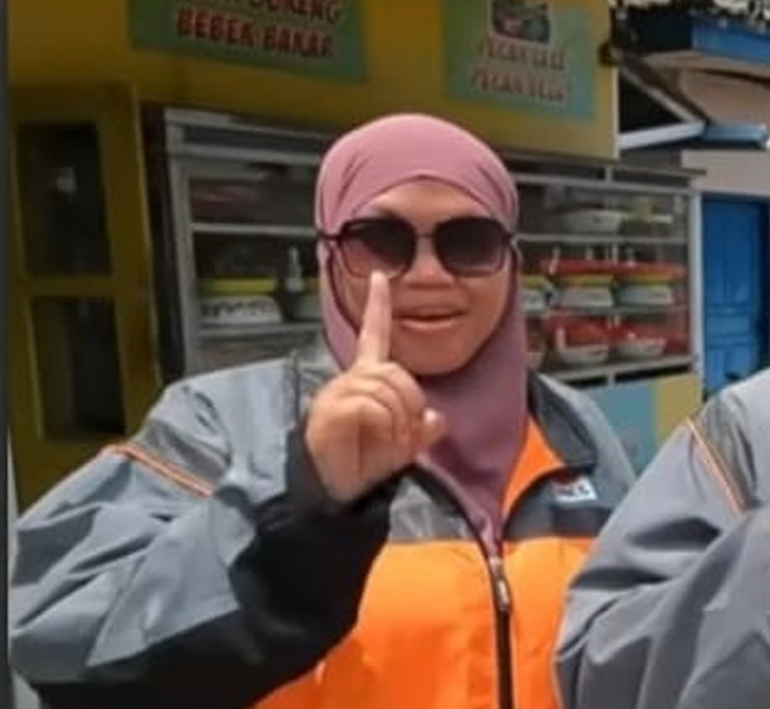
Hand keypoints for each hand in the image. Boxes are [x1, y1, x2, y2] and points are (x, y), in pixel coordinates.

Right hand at [305, 272, 446, 502]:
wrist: (333, 492)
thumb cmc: (360, 468)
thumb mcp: (401, 448)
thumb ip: (421, 430)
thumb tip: (438, 418)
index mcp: (365, 381)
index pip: (374, 335)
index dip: (378, 306)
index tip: (381, 276)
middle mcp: (349, 380)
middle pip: (396, 371)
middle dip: (410, 404)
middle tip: (402, 435)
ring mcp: (338, 392)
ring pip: (387, 387)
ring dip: (398, 419)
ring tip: (387, 440)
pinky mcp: (331, 409)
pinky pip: (373, 405)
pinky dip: (384, 426)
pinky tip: (374, 441)